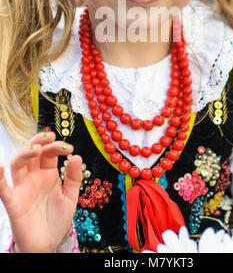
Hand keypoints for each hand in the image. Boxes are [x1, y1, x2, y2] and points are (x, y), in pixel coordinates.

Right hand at [0, 131, 81, 252]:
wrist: (46, 244)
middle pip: (32, 153)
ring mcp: (22, 187)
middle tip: (50, 136)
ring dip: (25, 153)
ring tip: (37, 148)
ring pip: (18, 164)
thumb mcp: (70, 197)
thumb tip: (77, 156)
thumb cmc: (56, 219)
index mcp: (48, 173)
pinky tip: (0, 166)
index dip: (57, 146)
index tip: (68, 147)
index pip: (49, 153)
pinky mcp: (13, 201)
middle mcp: (33, 177)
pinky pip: (3, 188)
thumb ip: (73, 177)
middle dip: (40, 141)